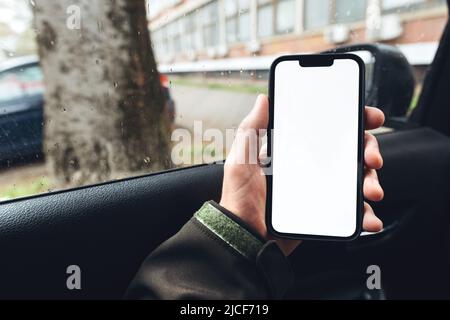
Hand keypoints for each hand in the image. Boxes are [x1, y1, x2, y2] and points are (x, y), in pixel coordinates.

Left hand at [220, 94, 384, 255]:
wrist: (244, 237)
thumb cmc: (239, 198)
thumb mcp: (241, 160)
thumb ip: (251, 130)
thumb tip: (263, 99)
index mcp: (295, 150)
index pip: (328, 129)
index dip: (352, 120)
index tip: (369, 117)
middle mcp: (311, 166)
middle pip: (350, 151)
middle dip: (369, 150)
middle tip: (372, 159)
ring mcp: (320, 189)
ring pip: (356, 179)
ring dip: (371, 182)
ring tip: (372, 192)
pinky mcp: (324, 212)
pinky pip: (351, 211)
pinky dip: (364, 214)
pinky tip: (369, 219)